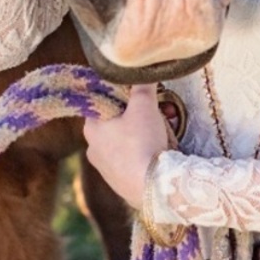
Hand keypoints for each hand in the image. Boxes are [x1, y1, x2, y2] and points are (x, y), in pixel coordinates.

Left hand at [84, 84, 171, 209]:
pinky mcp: (121, 183)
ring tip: (168, 127)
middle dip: (141, 113)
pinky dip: (147, 150)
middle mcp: (93, 150)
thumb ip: (142, 86)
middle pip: (117, 122)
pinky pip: (133, 159)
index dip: (122, 95)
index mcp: (91, 129)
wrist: (152, 187)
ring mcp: (106, 170)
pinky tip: (163, 148)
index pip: (102, 103)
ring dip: (146, 131)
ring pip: (127, 141)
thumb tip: (143, 72)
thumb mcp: (144, 105)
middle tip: (160, 109)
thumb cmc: (141, 142)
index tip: (140, 93)